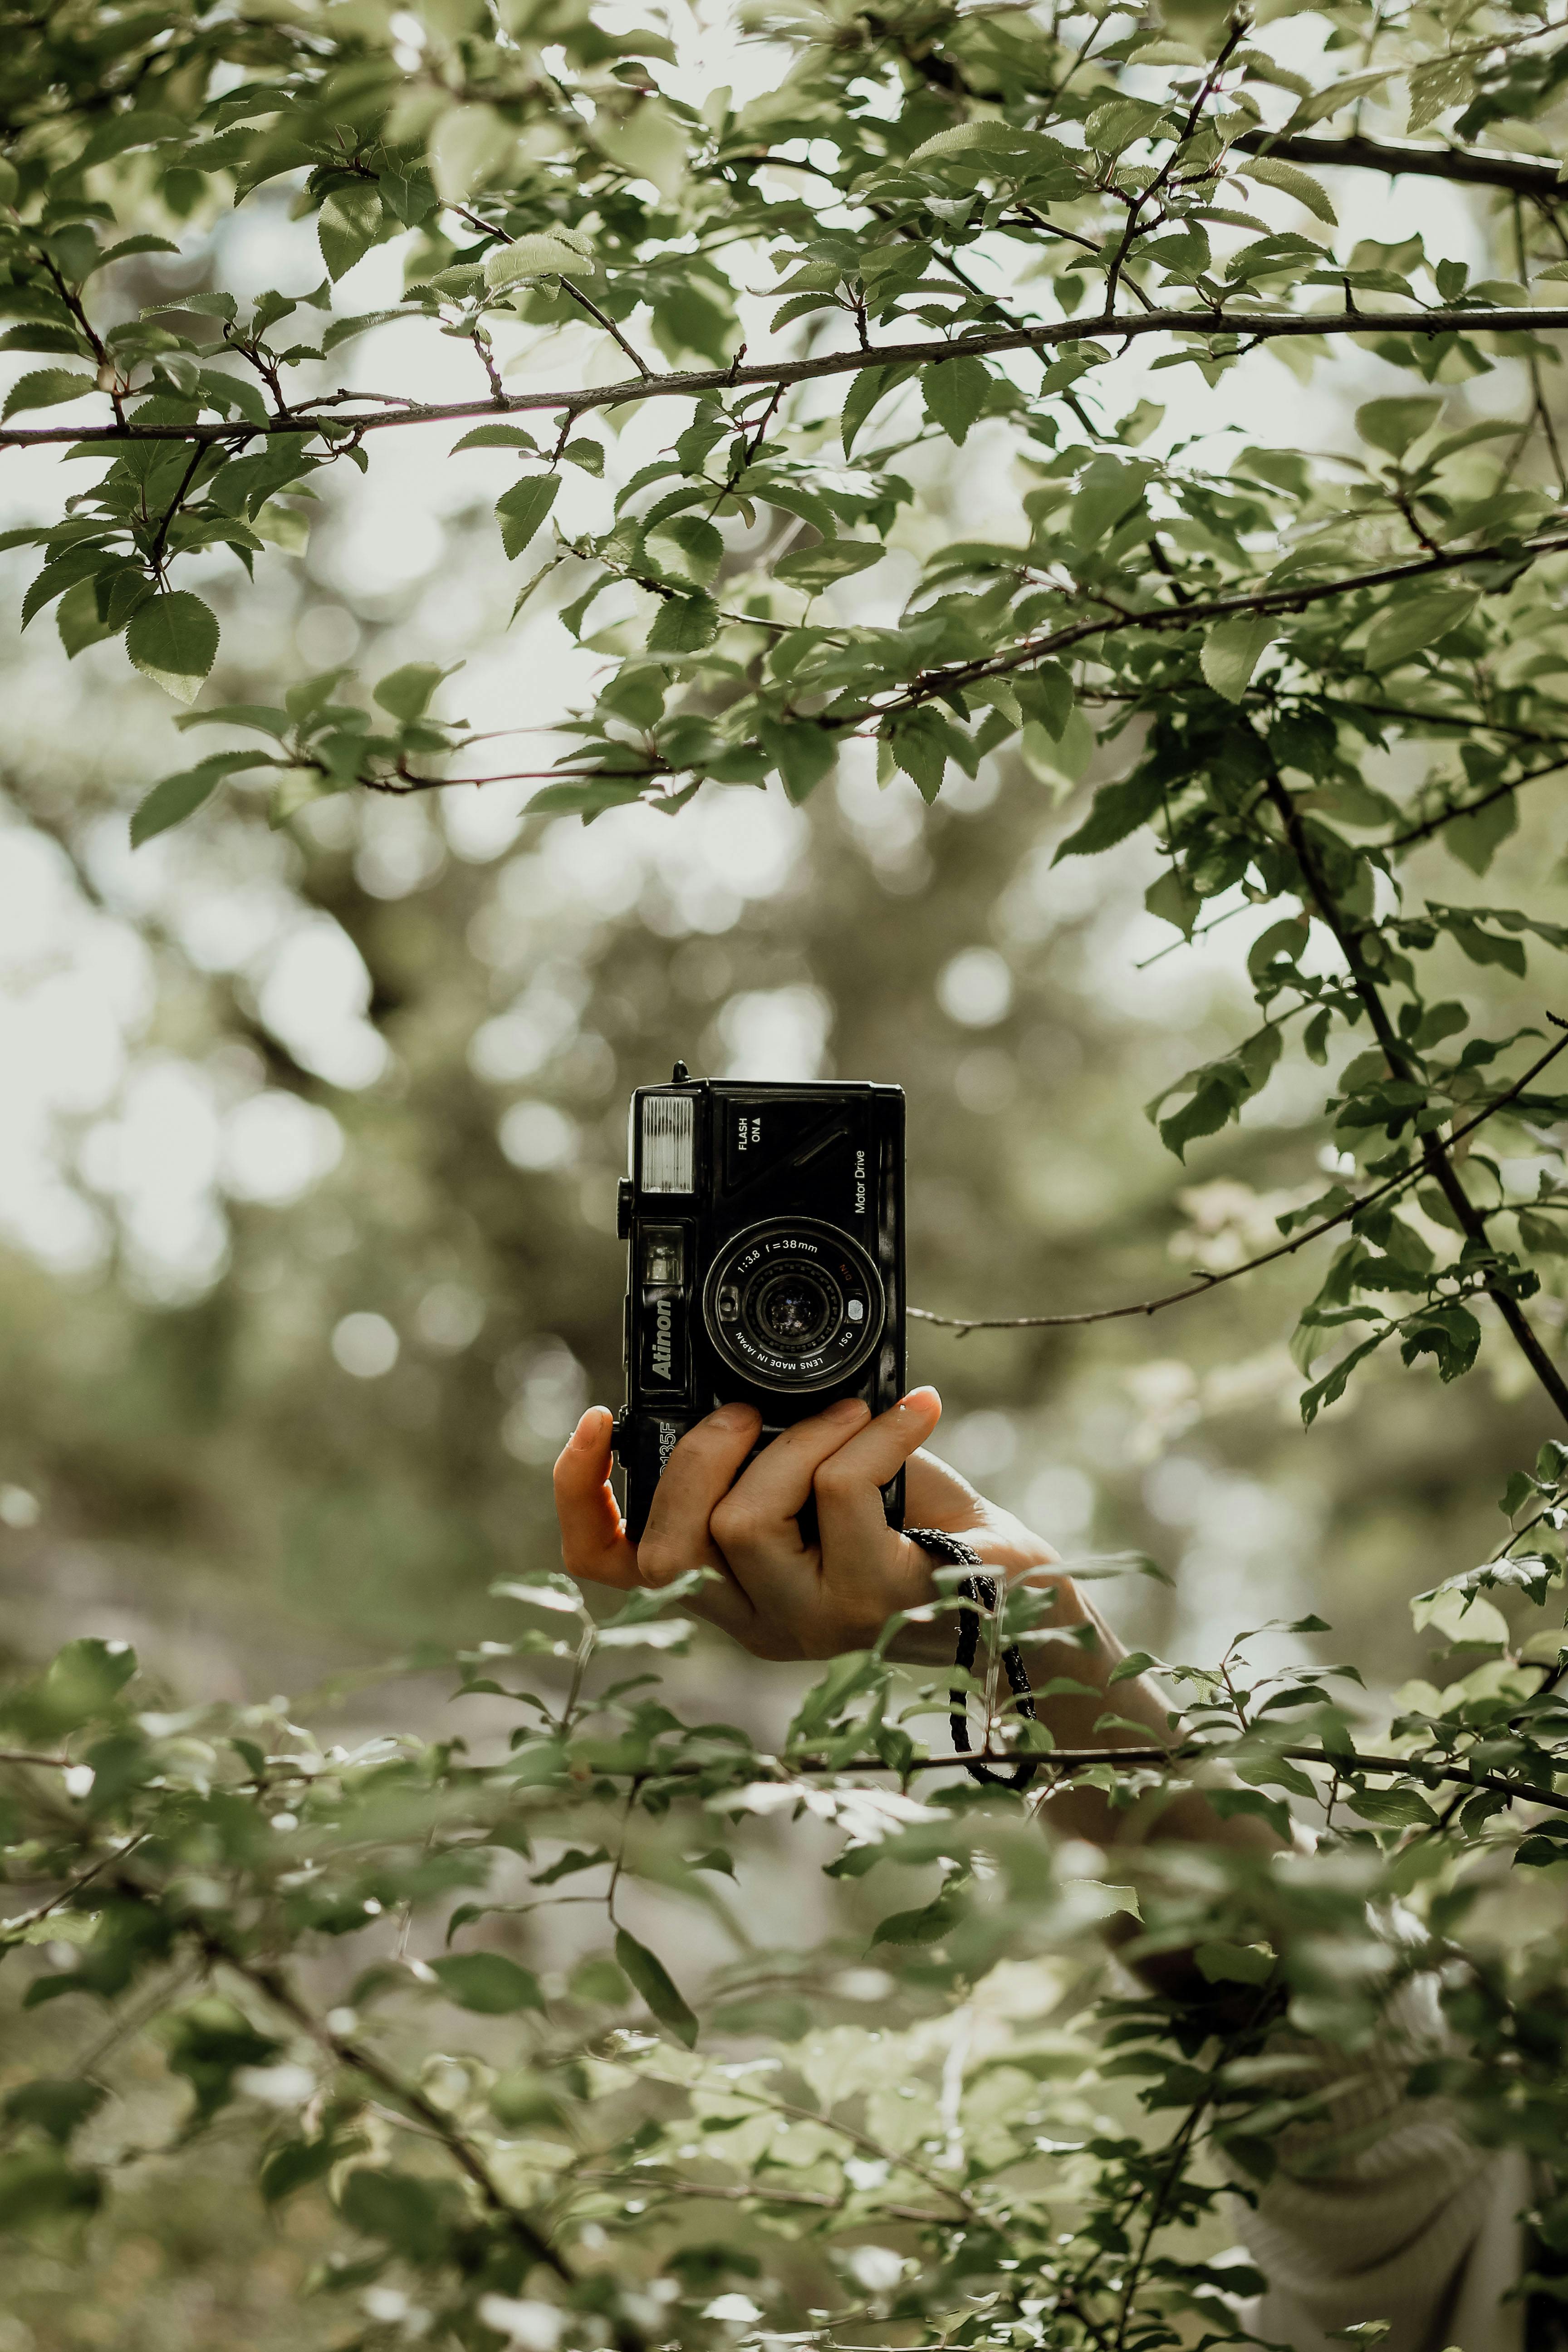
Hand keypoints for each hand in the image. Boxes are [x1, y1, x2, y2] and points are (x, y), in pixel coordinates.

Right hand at [553, 1388, 1059, 1660]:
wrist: (1015, 1586)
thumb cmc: (916, 1527)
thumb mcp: (820, 1488)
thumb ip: (763, 1459)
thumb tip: (728, 1385)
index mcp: (730, 1592)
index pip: (612, 1570)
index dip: (581, 1501)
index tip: (595, 1421)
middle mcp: (758, 1620)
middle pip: (667, 1550)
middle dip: (700, 1456)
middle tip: (751, 1410)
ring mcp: (813, 1622)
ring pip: (744, 1523)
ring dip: (796, 1441)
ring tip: (852, 1412)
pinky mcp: (874, 1603)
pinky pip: (841, 1494)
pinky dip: (875, 1432)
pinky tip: (913, 1411)